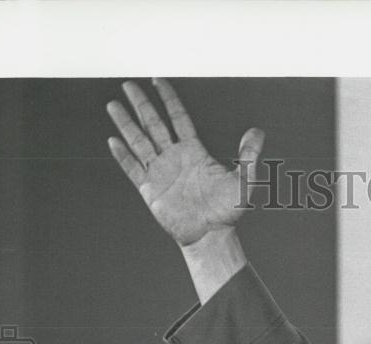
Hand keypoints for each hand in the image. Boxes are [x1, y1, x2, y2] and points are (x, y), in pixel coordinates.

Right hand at [106, 79, 265, 247]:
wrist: (212, 235)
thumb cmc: (228, 210)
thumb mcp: (244, 180)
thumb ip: (249, 155)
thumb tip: (257, 131)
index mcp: (194, 151)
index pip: (178, 117)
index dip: (168, 98)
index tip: (158, 80)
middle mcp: (174, 158)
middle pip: (154, 124)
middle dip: (141, 104)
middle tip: (128, 85)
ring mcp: (161, 172)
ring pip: (139, 142)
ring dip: (126, 124)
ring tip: (112, 105)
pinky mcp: (150, 190)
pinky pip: (133, 169)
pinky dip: (123, 156)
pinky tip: (113, 141)